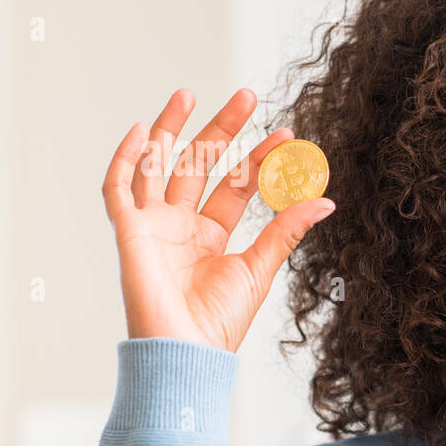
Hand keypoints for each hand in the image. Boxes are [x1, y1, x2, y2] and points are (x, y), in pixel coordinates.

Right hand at [102, 87, 335, 351]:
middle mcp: (180, 225)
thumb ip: (286, 230)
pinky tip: (141, 131)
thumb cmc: (220, 321)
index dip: (259, 158)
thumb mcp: (260, 268)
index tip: (286, 134)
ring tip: (189, 94)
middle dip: (221, 129)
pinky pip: (119, 189)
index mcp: (211, 235)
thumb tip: (326, 200)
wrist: (187, 351)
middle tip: (247, 95)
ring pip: (158, 165)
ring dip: (171, 130)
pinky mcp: (129, 232)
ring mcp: (153, 226)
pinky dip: (126, 159)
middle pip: (200, 165)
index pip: (236, 184)